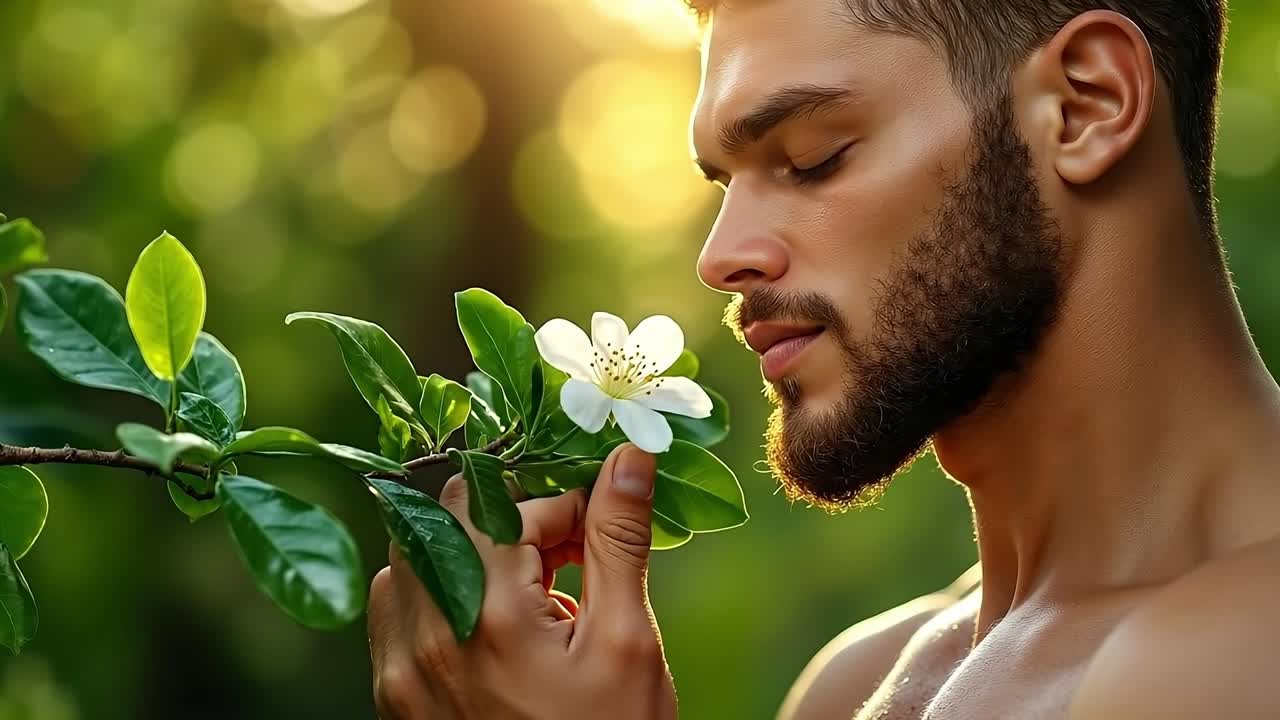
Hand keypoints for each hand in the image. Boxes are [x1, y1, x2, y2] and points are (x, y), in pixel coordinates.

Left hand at [368, 443, 677, 719]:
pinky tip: (494, 628)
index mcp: (486, 614)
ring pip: (414, 556)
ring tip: (535, 596)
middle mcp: (424, 635)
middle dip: (511, 520)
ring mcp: (399, 671)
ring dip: (471, 551)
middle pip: (446, 517)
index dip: (562, 506)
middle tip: (568, 559)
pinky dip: (442, 593)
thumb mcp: (627, 640)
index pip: (506, 505)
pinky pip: (396, 610)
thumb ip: (618, 539)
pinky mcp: (393, 697)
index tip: (598, 534)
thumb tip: (629, 456)